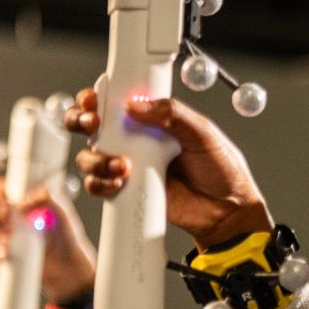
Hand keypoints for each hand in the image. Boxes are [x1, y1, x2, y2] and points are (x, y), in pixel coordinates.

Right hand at [0, 176, 97, 300]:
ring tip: (7, 238)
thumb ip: (46, 200)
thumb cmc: (65, 233)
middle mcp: (8, 213)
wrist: (66, 263)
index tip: (3, 200)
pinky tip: (5, 252)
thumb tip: (29, 199)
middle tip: (2, 216)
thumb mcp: (60, 212)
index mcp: (19, 198)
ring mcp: (3, 231)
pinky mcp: (2, 250)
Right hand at [66, 89, 273, 250]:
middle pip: (89, 124)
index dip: (95, 97)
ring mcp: (126, 166)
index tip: (93, 100)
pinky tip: (119, 183)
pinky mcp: (126, 192)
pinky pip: (98, 186)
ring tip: (122, 166)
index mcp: (150, 119)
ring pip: (89, 157)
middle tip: (94, 124)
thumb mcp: (202, 133)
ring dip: (96, 159)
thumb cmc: (221, 169)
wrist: (227, 211)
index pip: (114, 99)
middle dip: (80, 120)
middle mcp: (132, 140)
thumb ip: (172, 114)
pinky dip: (100, 184)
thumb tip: (135, 105)